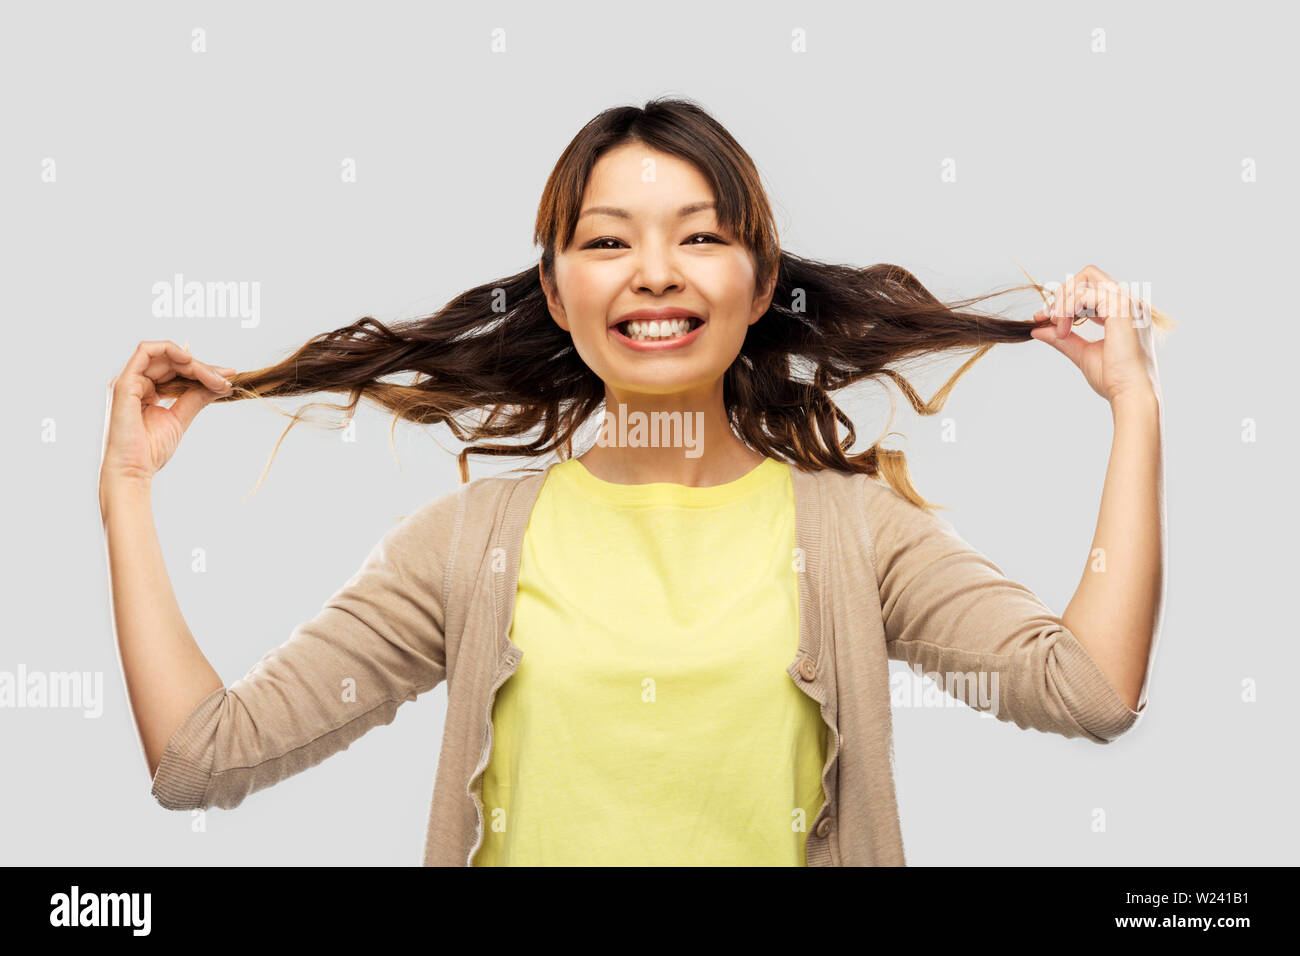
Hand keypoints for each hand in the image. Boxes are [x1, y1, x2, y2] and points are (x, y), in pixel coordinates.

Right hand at [100, 341, 235, 494]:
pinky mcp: (125, 383)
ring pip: (165, 355)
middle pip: (173, 360)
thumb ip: (197, 397)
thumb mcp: (181, 417)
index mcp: (145, 390)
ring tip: (215, 378)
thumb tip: (220, 383)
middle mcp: (136, 382)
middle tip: (226, 379)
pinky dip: (171, 351)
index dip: (203, 370)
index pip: (176, 370)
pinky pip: (146, 351)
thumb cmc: (151, 450)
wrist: (134, 471)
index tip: (228, 378)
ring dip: (194, 363)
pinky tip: (190, 362)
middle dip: (203, 367)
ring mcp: (129, 381)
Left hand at [1029, 264, 1160, 404]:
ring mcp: (1127, 301)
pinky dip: (1067, 309)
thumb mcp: (1082, 353)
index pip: (1089, 290)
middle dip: (1062, 294)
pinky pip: (1085, 293)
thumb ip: (1062, 338)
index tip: (1042, 318)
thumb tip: (1037, 329)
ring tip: (1059, 328)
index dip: (1063, 300)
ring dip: (1063, 302)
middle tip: (1047, 318)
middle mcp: (1127, 301)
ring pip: (1085, 279)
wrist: (1130, 392)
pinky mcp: (1122, 306)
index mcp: (1121, 311)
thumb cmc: (1113, 378)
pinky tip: (1064, 330)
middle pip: (1087, 276)